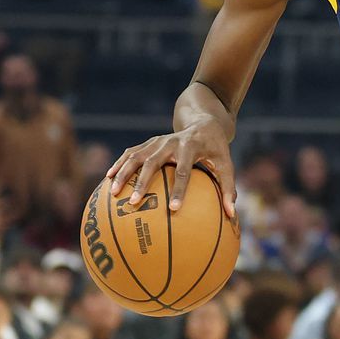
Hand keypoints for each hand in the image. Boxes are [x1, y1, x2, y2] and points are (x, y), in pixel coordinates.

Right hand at [106, 122, 236, 216]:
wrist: (202, 123)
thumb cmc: (215, 149)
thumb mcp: (226, 164)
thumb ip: (228, 188)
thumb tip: (232, 215)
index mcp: (190, 147)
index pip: (184, 170)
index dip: (179, 189)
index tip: (174, 209)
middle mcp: (170, 142)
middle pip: (153, 162)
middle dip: (143, 182)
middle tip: (134, 203)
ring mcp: (157, 141)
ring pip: (136, 155)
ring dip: (123, 173)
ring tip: (113, 193)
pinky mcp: (149, 142)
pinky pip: (130, 153)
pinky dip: (119, 164)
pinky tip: (107, 179)